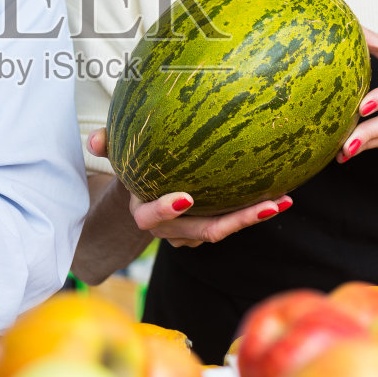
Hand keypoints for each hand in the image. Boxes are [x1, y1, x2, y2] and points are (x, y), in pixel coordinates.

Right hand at [87, 129, 288, 247]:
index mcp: (144, 213)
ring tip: (283, 200)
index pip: (151, 217)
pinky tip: (282, 193)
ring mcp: (192, 235)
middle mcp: (171, 231)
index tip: (186, 197)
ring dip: (253, 217)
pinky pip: (233, 223)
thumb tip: (94, 141)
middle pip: (205, 231)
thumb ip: (108, 146)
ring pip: (224, 230)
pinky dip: (254, 211)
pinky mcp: (210, 231)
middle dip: (238, 221)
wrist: (145, 196)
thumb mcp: (119, 157)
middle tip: (268, 205)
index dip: (166, 209)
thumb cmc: (135, 170)